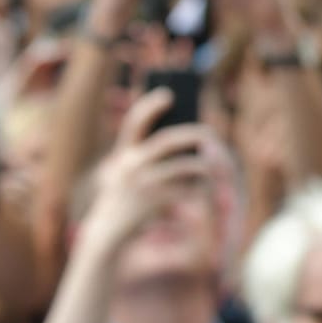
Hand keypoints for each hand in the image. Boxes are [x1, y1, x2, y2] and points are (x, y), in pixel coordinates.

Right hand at [80, 89, 211, 248]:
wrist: (109, 228)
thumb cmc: (126, 194)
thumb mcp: (129, 170)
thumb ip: (149, 155)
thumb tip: (190, 142)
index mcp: (123, 153)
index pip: (135, 123)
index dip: (150, 106)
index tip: (168, 94)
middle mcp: (130, 165)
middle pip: (167, 141)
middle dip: (191, 134)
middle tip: (209, 133)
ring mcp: (142, 184)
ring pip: (182, 166)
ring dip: (202, 164)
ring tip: (212, 164)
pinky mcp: (153, 202)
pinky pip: (185, 190)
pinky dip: (198, 187)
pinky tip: (204, 187)